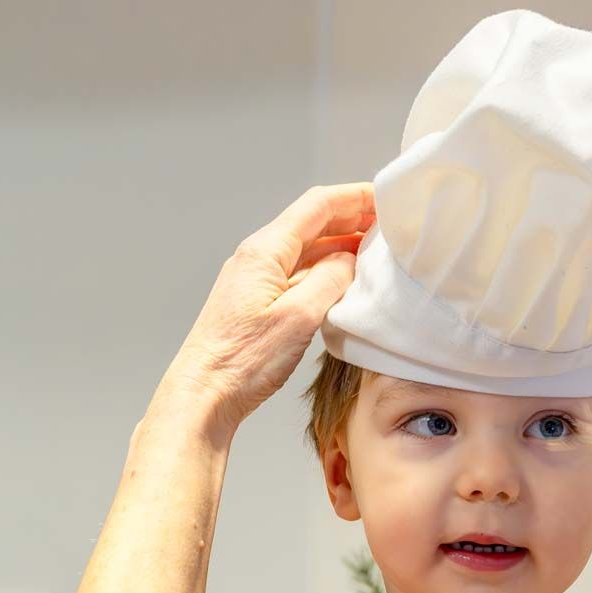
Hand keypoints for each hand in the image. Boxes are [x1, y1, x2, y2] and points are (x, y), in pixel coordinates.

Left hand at [160, 184, 375, 436]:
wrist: (202, 396)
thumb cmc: (241, 362)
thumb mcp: (298, 317)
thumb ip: (330, 280)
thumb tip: (349, 260)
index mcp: (264, 251)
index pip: (317, 206)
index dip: (355, 197)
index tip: (386, 198)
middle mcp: (258, 258)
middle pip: (312, 223)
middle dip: (352, 217)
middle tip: (389, 223)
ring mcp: (256, 280)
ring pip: (307, 250)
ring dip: (342, 244)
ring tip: (376, 249)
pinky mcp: (258, 303)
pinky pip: (299, 274)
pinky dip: (327, 269)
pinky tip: (346, 281)